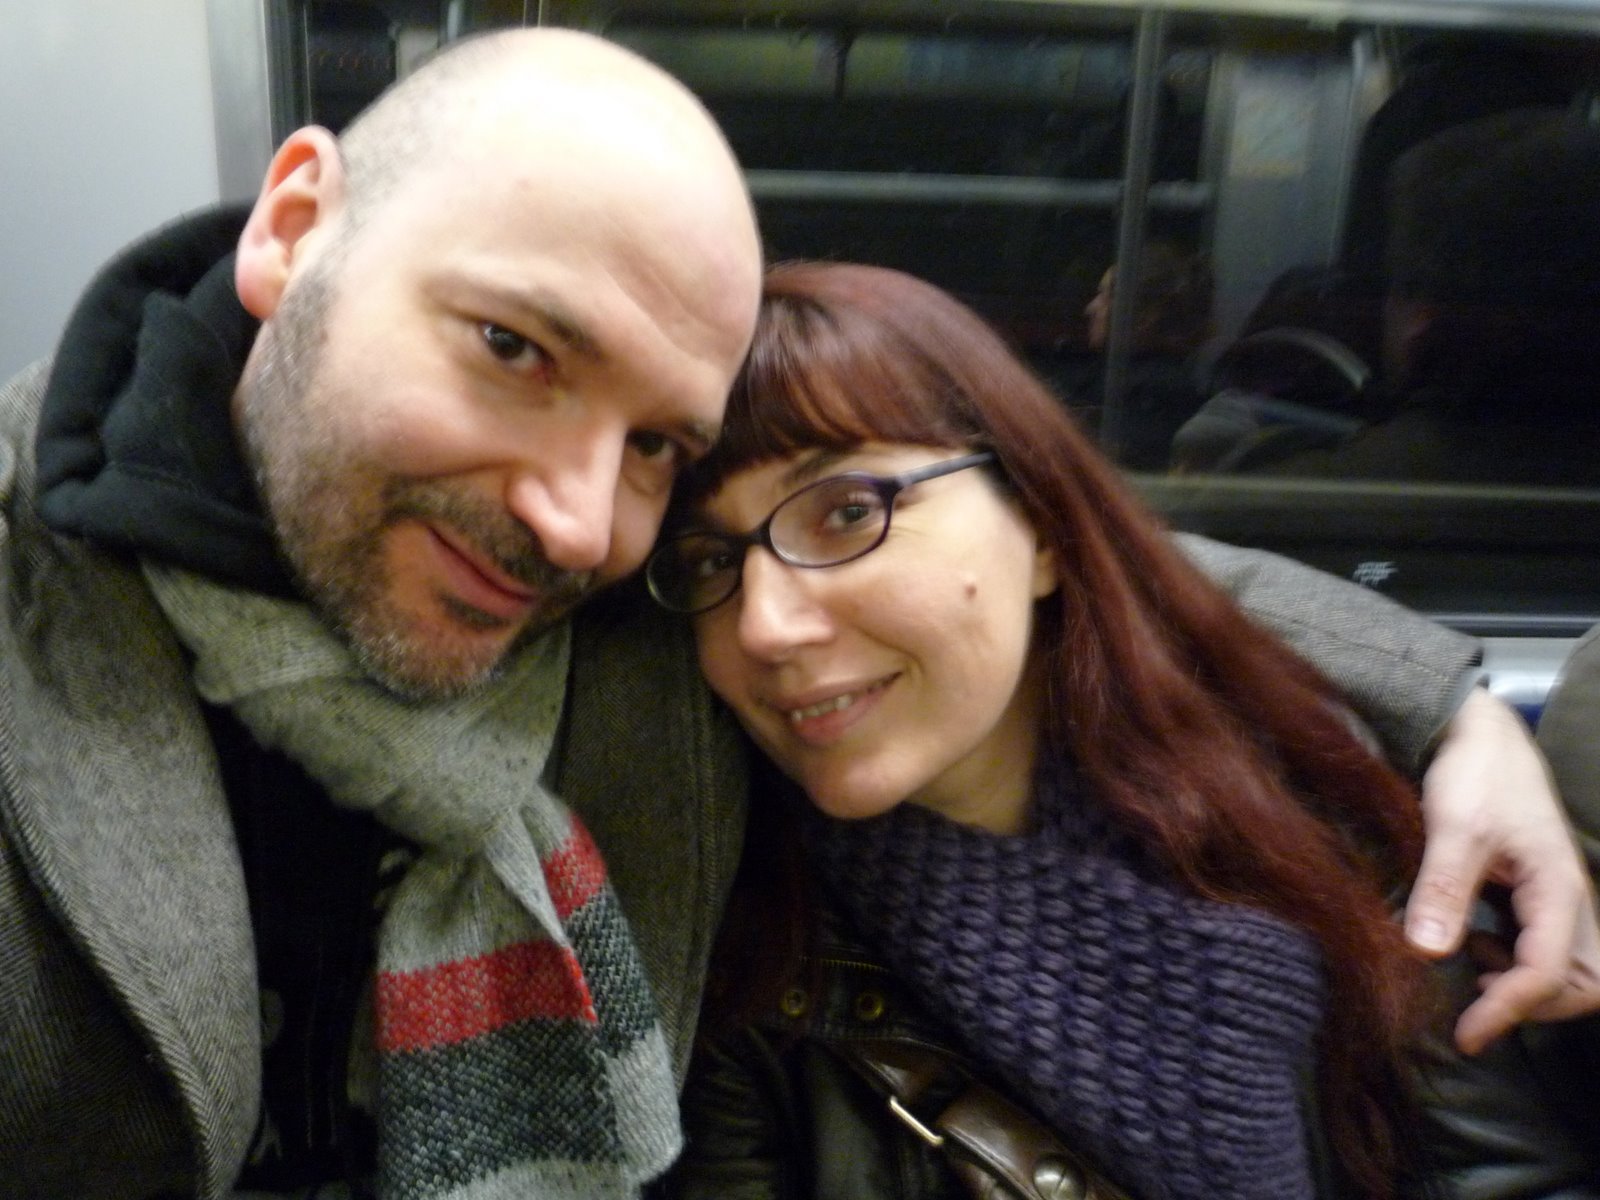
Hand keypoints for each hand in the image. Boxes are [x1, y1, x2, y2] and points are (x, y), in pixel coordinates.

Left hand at [1405, 688, 1599, 1052]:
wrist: (1479, 733)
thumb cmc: (1475, 773)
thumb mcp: (1454, 828)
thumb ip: (1443, 889)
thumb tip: (1426, 953)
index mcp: (1558, 888)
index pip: (1548, 973)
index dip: (1508, 1010)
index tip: (1465, 1034)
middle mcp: (1568, 899)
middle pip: (1583, 984)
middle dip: (1537, 1005)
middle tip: (1478, 1002)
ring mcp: (1555, 897)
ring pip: (1569, 970)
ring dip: (1527, 986)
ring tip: (1473, 971)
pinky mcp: (1535, 893)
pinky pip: (1543, 947)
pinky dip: (1515, 962)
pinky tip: (1474, 944)